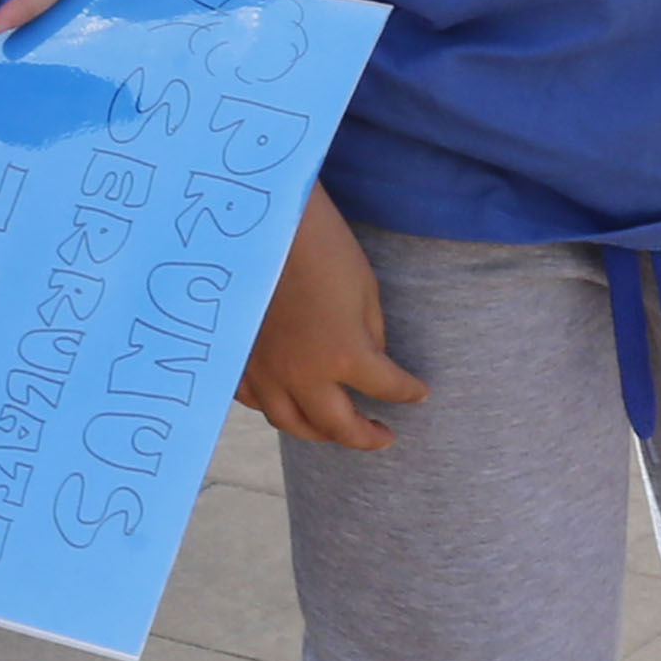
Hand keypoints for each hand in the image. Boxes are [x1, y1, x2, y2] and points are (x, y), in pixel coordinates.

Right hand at [240, 192, 423, 449]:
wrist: (266, 223)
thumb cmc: (324, 249)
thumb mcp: (365, 292)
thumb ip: (371, 338)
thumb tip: (370, 363)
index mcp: (345, 356)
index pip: (389, 389)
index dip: (410, 393)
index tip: (420, 393)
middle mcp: (303, 374)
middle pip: (337, 426)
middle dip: (366, 436)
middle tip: (383, 436)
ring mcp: (266, 369)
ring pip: (291, 422)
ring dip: (318, 431)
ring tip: (334, 427)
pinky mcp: (240, 356)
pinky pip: (254, 399)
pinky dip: (274, 406)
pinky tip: (286, 400)